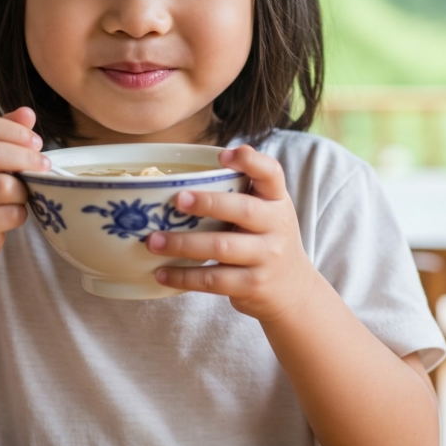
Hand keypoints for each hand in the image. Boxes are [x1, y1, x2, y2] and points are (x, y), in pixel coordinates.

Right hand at [0, 107, 49, 263]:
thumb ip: (5, 133)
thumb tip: (28, 113)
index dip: (17, 132)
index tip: (37, 143)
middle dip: (27, 158)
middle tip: (44, 166)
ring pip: (3, 186)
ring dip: (23, 190)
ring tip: (24, 193)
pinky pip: (6, 214)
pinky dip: (19, 213)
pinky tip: (14, 212)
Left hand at [147, 145, 314, 321]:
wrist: (293, 290)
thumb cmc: (266, 240)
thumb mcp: (267, 210)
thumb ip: (245, 188)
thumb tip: (213, 157)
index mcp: (277, 200)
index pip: (272, 173)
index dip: (251, 161)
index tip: (223, 155)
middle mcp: (277, 226)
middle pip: (244, 210)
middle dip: (209, 203)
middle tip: (176, 200)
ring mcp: (266, 258)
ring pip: (222, 248)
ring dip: (183, 244)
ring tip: (153, 241)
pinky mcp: (252, 285)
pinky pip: (213, 280)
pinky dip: (184, 277)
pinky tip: (161, 273)